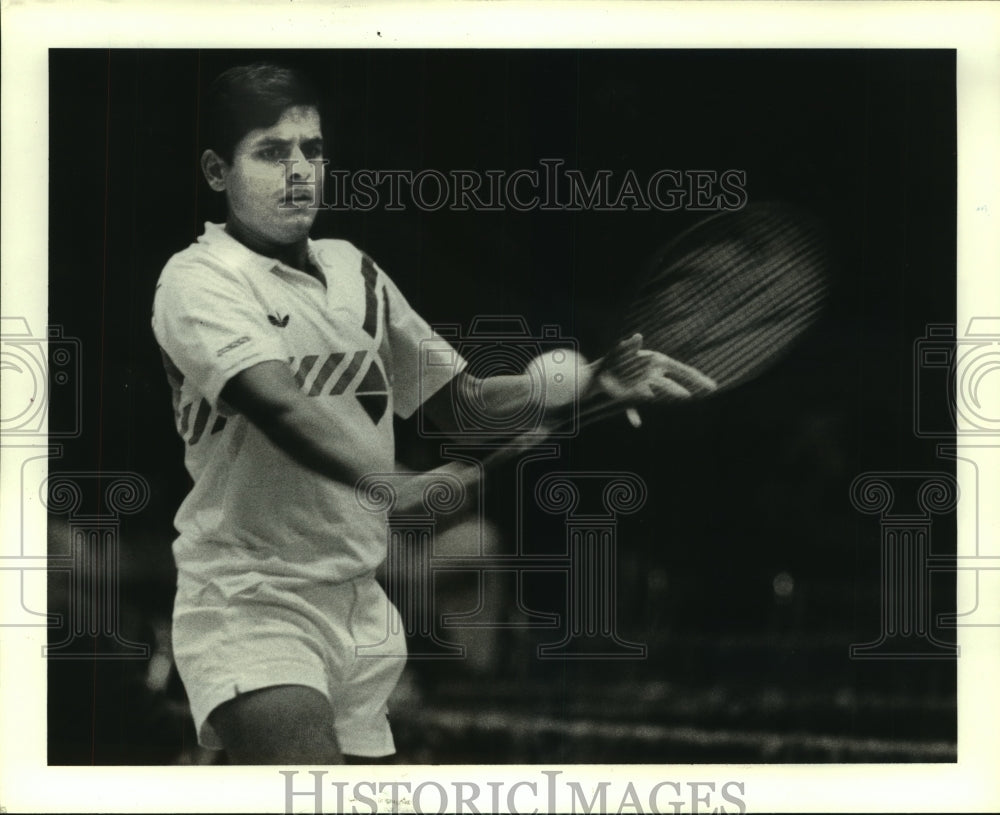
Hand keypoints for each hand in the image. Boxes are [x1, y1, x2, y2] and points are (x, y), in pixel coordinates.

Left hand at [590, 333, 716, 425]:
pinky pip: (633, 407)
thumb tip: (637, 336)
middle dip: (676, 390)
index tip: (712, 387)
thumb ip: (630, 345)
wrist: (601, 371)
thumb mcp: (622, 350)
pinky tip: (636, 424)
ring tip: (664, 399)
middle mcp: (652, 375)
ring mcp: (642, 387)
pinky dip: (633, 414)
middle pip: (668, 384)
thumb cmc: (617, 357)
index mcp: (657, 363)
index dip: (697, 378)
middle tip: (687, 396)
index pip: (681, 370)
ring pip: (651, 394)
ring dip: (655, 397)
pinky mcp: (629, 397)